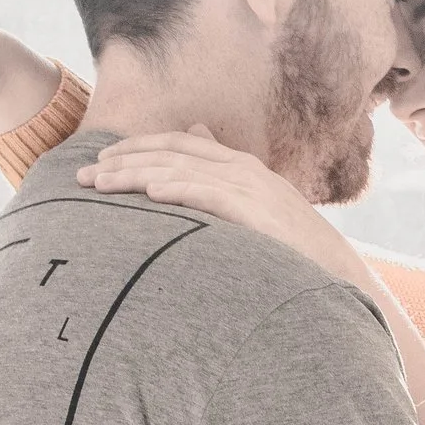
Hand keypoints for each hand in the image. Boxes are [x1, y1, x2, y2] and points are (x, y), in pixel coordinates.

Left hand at [79, 130, 360, 278]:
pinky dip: (176, 188)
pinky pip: (207, 193)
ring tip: (99, 185)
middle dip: (124, 159)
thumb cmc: (294, 255)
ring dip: (135, 175)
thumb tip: (196, 159)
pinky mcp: (256, 212)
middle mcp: (245, 170)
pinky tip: (148, 192)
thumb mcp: (259, 215)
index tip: (102, 161)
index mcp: (243, 168)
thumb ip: (226, 188)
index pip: (180, 145)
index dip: (138, 148)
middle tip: (83, 175)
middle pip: (172, 152)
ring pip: (180, 171)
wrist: (340, 279)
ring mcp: (252, 189)